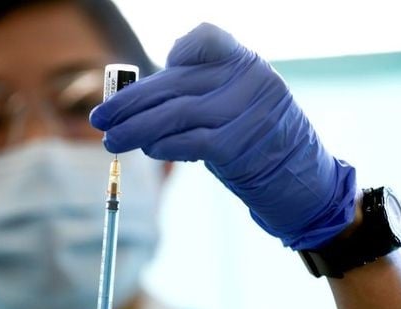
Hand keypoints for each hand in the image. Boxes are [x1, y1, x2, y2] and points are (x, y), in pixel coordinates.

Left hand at [91, 23, 355, 248]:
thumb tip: (140, 96)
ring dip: (136, 128)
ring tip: (111, 140)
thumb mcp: (237, 102)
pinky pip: (189, 141)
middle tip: (101, 117)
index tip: (158, 67)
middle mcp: (249, 80)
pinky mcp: (238, 145)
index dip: (179, 50)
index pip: (207, 37)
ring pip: (176, 114)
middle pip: (175, 83)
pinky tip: (147, 150)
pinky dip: (162, 145)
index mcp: (246, 63)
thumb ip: (199, 91)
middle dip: (131, 102)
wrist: (300, 178)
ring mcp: (245, 112)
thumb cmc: (258, 138)